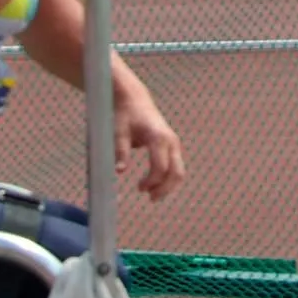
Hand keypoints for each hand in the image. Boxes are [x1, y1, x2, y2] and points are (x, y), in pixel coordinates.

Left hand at [114, 87, 184, 201]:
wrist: (134, 99)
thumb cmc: (125, 115)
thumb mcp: (119, 132)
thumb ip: (121, 152)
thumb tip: (119, 172)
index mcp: (158, 137)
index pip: (160, 167)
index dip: (151, 181)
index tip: (139, 188)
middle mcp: (171, 140)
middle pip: (176, 172)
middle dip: (165, 188)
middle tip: (150, 198)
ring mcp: (174, 143)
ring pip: (179, 171)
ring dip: (168, 185)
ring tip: (152, 195)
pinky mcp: (172, 145)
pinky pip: (175, 166)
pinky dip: (168, 178)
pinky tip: (154, 184)